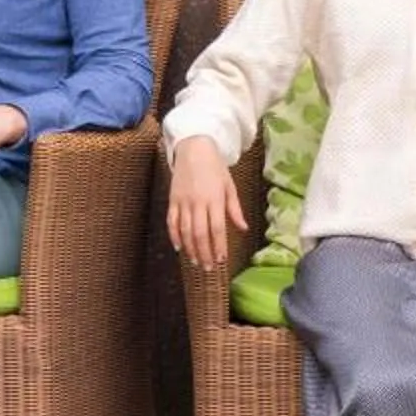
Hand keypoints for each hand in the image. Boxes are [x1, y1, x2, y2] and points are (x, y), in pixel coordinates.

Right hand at [165, 136, 245, 270]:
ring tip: (196, 262)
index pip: (217, 228)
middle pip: (200, 233)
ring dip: (191, 249)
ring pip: (185, 231)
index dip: (219, 246)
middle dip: (205, 253)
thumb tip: (243, 228)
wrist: (193, 148)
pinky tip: (179, 248)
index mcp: (215, 198)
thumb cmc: (215, 167)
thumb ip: (235, 209)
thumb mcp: (229, 186)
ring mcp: (183, 201)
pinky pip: (172, 221)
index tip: (222, 259)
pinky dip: (174, 236)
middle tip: (209, 268)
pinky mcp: (172, 200)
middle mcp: (198, 202)